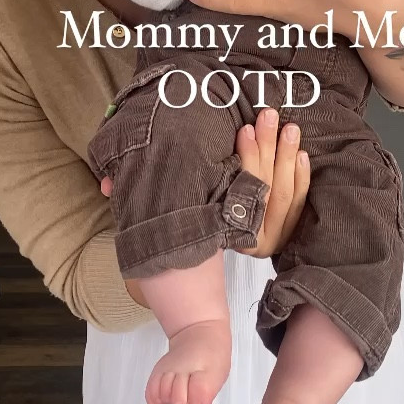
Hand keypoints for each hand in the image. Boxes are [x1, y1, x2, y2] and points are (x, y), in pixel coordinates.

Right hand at [100, 108, 309, 260]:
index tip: (243, 129)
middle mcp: (246, 241)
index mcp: (216, 232)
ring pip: (284, 194)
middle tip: (268, 115)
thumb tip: (102, 184)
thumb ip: (129, 194)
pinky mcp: (280, 235)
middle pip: (266, 188)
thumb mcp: (154, 213)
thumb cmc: (173, 230)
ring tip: (284, 125)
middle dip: (268, 147)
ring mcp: (266, 240)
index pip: (240, 193)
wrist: (192, 287)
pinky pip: (297, 205)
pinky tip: (299, 152)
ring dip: (284, 156)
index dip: (247, 159)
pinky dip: (300, 177)